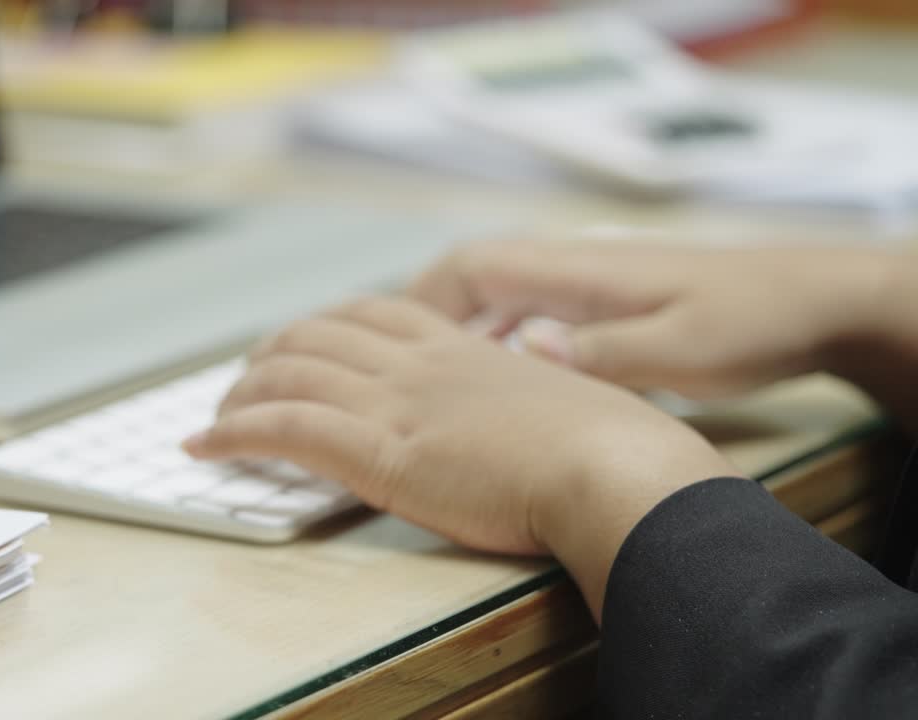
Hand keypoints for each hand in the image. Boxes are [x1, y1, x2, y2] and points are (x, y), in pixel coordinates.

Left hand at [183, 296, 736, 618]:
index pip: (374, 314)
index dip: (326, 325)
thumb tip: (535, 410)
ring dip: (241, 395)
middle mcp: (419, 364)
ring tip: (216, 419)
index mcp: (462, 349)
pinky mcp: (381, 453)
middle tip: (246, 381)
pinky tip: (208, 447)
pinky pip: (287, 428)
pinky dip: (236, 434)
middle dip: (271, 354)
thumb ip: (529, 395)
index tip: (303, 343)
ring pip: (290, 375)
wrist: (617, 470)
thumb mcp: (564, 402)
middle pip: (319, 335)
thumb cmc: (611, 448)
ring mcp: (397, 404)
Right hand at [407, 243, 892, 399]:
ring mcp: (583, 285)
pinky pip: (522, 317)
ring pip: (492, 300)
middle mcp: (568, 268)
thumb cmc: (749, 321)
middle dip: (418, 323)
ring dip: (451, 334)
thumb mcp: (680, 347)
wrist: (813, 299)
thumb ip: (600, 349)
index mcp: (574, 269)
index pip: (470, 268)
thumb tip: (519, 346)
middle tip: (386, 376)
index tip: (386, 351)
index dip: (418, 305)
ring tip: (419, 385)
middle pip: (467, 281)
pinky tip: (491, 384)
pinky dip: (492, 343)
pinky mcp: (600, 307)